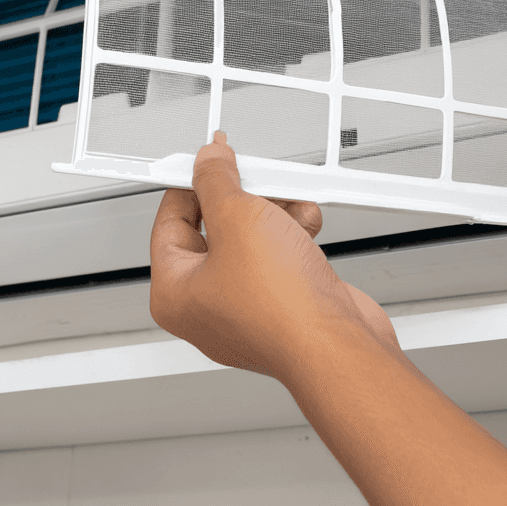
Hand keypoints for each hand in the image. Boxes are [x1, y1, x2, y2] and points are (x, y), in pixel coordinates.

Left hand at [149, 132, 399, 379]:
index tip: (208, 161)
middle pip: (215, 228)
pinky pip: (278, 257)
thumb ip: (217, 181)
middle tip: (257, 178)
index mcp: (175, 292)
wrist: (337, 344)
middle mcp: (206, 306)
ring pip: (252, 239)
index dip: (190, 184)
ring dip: (275, 214)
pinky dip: (293, 236)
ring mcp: (245, 308)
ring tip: (291, 206)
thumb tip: (208, 161)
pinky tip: (306, 226)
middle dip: (245, 199)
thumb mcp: (238, 217)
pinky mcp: (282, 306)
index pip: (169, 222)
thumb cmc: (281, 307)